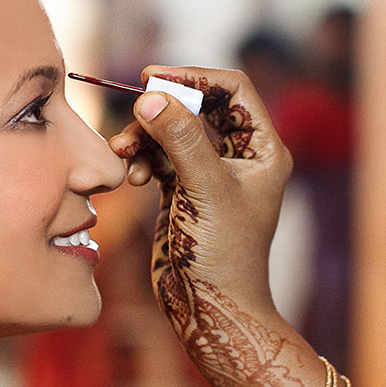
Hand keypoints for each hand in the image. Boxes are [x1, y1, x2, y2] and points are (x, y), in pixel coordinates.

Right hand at [110, 67, 311, 386]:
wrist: (212, 310)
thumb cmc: (225, 256)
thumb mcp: (205, 191)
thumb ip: (181, 141)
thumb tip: (152, 98)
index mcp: (262, 150)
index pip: (233, 90)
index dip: (194, 76)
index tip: (154, 78)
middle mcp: (239, 158)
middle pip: (198, 107)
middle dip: (162, 109)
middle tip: (133, 112)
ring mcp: (210, 175)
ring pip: (173, 132)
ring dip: (145, 136)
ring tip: (123, 152)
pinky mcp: (184, 192)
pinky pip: (159, 158)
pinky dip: (142, 161)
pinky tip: (131, 179)